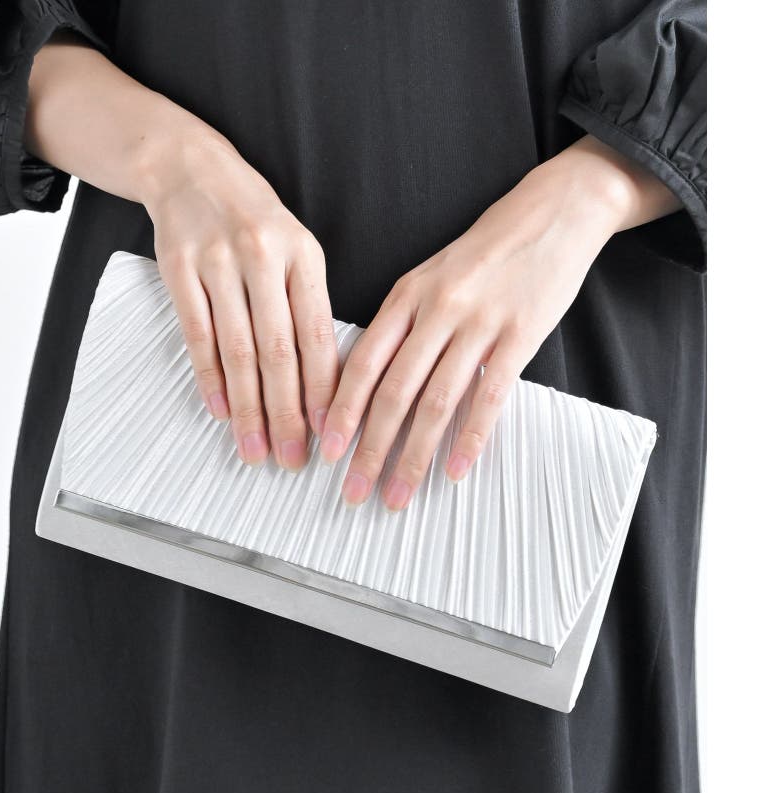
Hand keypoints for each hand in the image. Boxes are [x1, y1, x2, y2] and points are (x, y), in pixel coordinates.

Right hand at [142, 130, 337, 469]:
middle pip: (278, 351)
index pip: (318, 335)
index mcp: (303, 257)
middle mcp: (263, 257)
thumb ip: (310, 306)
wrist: (191, 169)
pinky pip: (196, 334)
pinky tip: (220, 410)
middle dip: (287, 412)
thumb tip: (323, 380)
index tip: (328, 430)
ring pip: (237, 350)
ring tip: (255, 446)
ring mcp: (217, 262)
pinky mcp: (178, 268)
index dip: (324, 389)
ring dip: (248, 408)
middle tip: (292, 456)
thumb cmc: (253, 219)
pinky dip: (209, 378)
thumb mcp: (297, 250)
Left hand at [318, 135, 681, 510]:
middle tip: (352, 491)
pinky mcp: (520, 336)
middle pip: (394, 393)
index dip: (341, 411)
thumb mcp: (428, 277)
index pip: (363, 364)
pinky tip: (455, 470)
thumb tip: (367, 380)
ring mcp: (479, 324)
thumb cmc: (483, 252)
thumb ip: (399, 325)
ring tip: (398, 494)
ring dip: (413, 457)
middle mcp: (436, 311)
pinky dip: (470, 438)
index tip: (326, 450)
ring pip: (436, 403)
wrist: (551, 213)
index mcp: (406, 296)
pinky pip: (489, 396)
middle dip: (368, 449)